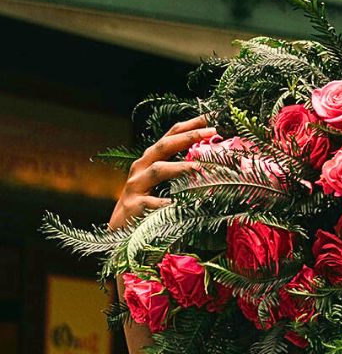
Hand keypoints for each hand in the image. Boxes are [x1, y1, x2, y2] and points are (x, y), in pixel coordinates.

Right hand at [108, 115, 215, 231]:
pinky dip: (165, 203)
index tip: (210, 118)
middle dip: (187, 137)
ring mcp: (134, 187)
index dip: (188, 126)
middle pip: (163, 146)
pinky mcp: (133, 207)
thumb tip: (208, 167)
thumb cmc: (145, 210)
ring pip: (157, 170)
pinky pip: (151, 202)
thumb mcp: (160, 188)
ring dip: (180, 167)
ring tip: (199, 169)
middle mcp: (140, 169)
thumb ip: (178, 176)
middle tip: (210, 132)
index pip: (169, 138)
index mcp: (149, 162)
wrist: (119, 235)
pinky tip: (179, 205)